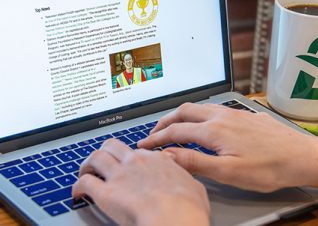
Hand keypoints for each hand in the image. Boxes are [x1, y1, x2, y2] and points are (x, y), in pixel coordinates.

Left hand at [72, 139, 209, 225]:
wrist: (175, 216)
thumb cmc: (187, 206)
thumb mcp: (195, 187)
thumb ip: (186, 180)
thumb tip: (188, 181)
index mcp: (157, 160)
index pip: (140, 151)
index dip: (132, 157)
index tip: (129, 163)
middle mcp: (137, 162)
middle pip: (113, 145)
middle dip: (105, 152)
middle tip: (102, 162)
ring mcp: (120, 175)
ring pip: (96, 157)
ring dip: (88, 164)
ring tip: (85, 172)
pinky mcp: (106, 193)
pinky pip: (85, 182)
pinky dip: (78, 186)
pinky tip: (78, 192)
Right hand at [138, 103, 317, 191]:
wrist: (302, 156)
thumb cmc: (269, 168)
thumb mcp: (229, 172)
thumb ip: (196, 162)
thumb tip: (168, 156)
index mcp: (214, 130)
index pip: (176, 131)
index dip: (156, 139)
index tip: (144, 145)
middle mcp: (221, 116)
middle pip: (184, 112)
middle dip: (165, 121)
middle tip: (154, 134)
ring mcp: (233, 113)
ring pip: (199, 108)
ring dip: (181, 116)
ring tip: (174, 128)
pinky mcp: (244, 115)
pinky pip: (213, 109)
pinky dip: (198, 115)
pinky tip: (203, 125)